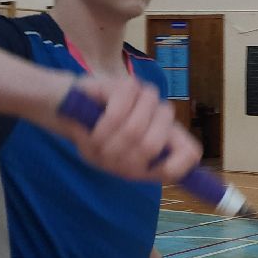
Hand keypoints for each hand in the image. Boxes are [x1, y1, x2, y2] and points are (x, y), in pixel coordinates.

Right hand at [46, 76, 202, 182]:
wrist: (67, 109)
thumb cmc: (96, 137)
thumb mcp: (117, 163)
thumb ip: (144, 168)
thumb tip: (171, 173)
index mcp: (165, 138)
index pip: (190, 152)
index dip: (178, 167)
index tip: (149, 173)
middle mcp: (161, 115)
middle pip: (154, 145)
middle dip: (122, 158)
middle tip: (106, 158)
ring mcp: (147, 97)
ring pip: (135, 130)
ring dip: (108, 144)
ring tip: (96, 144)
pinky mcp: (127, 84)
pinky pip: (118, 114)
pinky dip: (101, 129)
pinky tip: (92, 131)